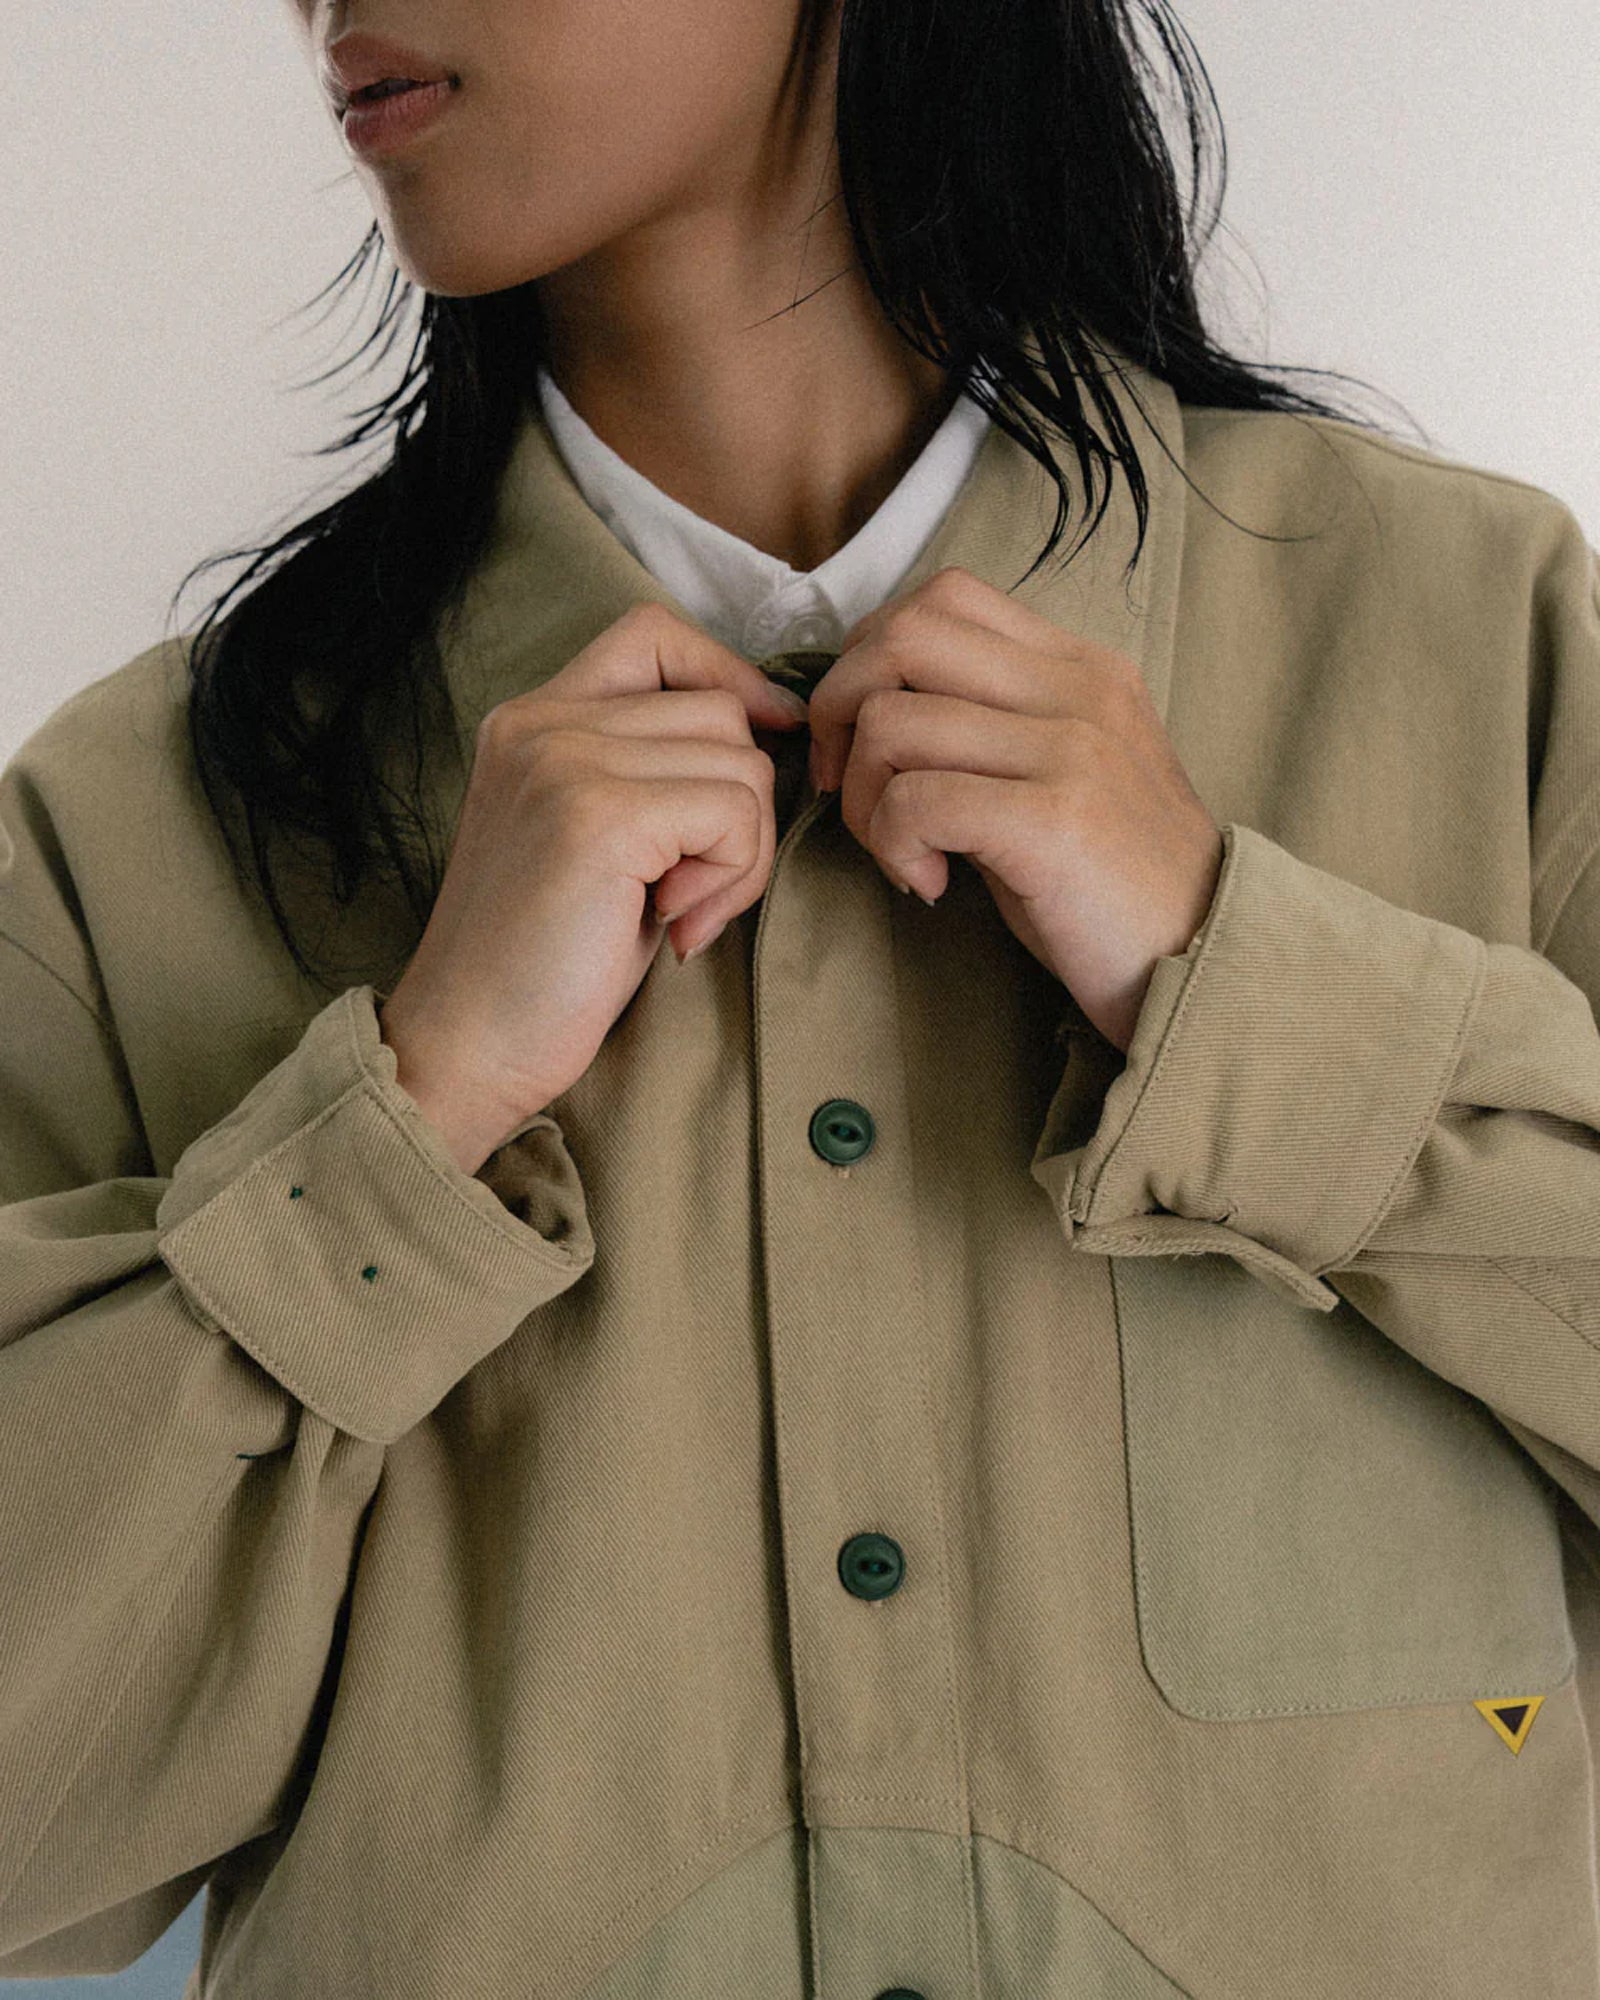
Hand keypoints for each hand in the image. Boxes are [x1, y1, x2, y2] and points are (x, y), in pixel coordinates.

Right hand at [379, 603, 806, 1171]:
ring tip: (677, 914)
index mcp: (532, 718)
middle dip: (740, 806)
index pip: (654, 634)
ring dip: (740, 853)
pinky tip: (675, 928)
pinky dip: (730, 878)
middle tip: (693, 892)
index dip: (726, 674)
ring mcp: (566, 761)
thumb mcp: (596, 838)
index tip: (763, 740)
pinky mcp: (599, 816)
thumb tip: (774, 732)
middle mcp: (542, 721)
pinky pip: (732, 813)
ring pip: (741, 763)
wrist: (469, 1044)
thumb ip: (652, 770)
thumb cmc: (545, 961)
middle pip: (721, 710)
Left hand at [804, 565, 1223, 1054]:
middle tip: (852, 791)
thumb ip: (989, 725)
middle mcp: (1078, 688)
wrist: (1205, 959)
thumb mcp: (1061, 775)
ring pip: (891, 721)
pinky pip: (914, 799)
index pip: (943, 597)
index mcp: (1080, 666)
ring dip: (865, 799)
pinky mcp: (1055, 818)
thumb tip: (872, 712)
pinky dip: (894, 846)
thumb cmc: (1111, 883)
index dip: (870, 658)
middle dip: (840, 711)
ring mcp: (1071, 747)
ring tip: (904, 854)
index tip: (864, 741)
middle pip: (901, 635)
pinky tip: (931, 884)